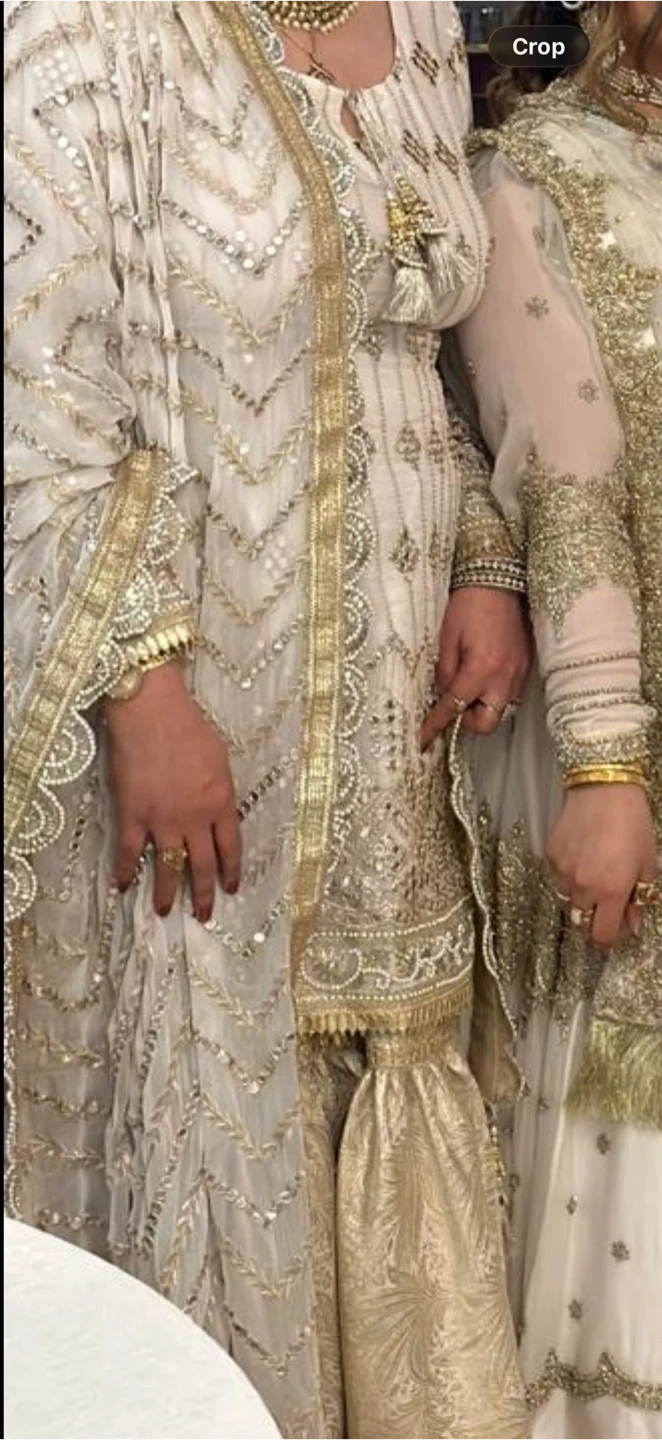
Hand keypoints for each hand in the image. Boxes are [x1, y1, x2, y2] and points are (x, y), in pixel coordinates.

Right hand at [105, 663, 240, 922]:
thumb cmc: (188, 725)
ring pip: (168, 867)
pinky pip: (130, 851)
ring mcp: (163, 819)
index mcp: (221, 802)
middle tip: (203, 915)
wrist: (151, 711)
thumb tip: (218, 804)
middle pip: (203, 865)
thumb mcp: (220, 756)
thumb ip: (220, 787)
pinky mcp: (133, 814)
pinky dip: (125, 871)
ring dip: (167, 892)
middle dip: (204, 894)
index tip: (230, 888)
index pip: (230, 847)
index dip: (231, 871)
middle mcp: (195, 818)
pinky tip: (122, 886)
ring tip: (164, 911)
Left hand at [421, 586, 530, 749]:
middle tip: (455, 702)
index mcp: (480, 670)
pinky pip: (509, 693)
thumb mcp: (446, 640)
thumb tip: (442, 697)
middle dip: (468, 721)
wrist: (498, 582)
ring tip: (470, 683)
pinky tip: (484, 674)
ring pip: (500, 710)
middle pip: (486, 723)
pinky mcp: (526, 667)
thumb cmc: (468, 606)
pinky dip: (494, 692)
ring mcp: (518, 674)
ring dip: (482, 706)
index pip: (453, 708)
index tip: (422, 740)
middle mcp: (504, 678)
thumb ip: (444, 673)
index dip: (434, 726)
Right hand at [548, 785, 657, 947]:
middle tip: (606, 900)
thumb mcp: (647, 863)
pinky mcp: (551, 855)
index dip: (607, 939)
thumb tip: (632, 924)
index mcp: (611, 891)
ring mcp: (563, 871)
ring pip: (568, 899)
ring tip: (594, 873)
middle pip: (581, 921)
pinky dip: (570, 873)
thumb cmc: (632, 823)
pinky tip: (583, 854)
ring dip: (581, 896)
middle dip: (594, 917)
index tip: (613, 930)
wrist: (603, 787)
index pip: (601, 935)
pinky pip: (559, 876)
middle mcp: (583, 886)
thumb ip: (639, 898)